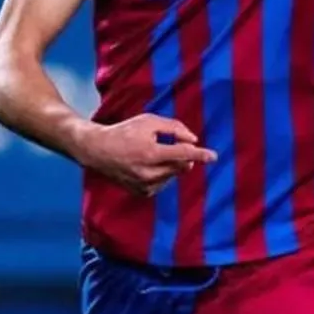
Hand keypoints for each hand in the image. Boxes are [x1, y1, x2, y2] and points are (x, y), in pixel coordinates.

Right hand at [77, 114, 217, 196]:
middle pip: (181, 166)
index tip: (214, 156)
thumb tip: (193, 140)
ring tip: (153, 153)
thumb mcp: (149, 121)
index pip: (183, 154)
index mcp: (150, 152)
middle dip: (184, 156)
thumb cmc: (125, 131)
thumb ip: (173, 128)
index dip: (200, 154)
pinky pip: (163, 183)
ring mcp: (144, 185)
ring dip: (172, 164)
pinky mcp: (142, 193)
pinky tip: (149, 165)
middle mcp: (148, 172)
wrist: (98, 150)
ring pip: (173, 175)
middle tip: (174, 145)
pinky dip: (163, 174)